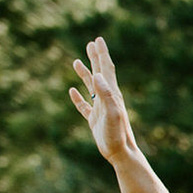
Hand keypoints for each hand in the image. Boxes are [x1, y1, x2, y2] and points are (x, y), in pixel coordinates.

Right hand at [68, 37, 139, 164]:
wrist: (120, 152)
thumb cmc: (117, 133)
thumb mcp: (111, 112)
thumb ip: (105, 94)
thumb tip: (97, 75)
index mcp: (112, 93)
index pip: (106, 68)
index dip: (102, 54)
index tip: (97, 39)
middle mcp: (107, 98)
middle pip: (99, 73)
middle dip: (95, 57)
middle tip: (90, 43)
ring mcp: (100, 108)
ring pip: (91, 87)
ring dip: (84, 74)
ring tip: (76, 62)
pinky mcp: (94, 119)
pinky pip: (84, 105)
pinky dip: (78, 97)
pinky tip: (72, 91)